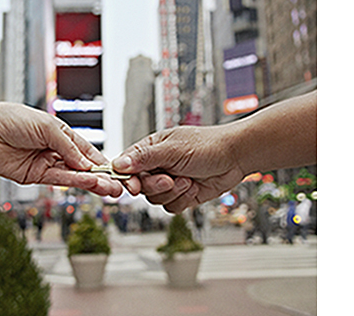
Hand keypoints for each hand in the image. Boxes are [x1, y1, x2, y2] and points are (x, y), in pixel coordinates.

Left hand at [0, 103, 122, 196]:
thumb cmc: (11, 120)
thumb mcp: (47, 126)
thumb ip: (68, 146)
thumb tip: (87, 164)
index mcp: (63, 136)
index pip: (89, 151)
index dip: (104, 162)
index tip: (120, 171)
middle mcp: (57, 152)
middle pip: (85, 167)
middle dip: (104, 177)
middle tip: (121, 186)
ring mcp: (46, 165)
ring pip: (75, 176)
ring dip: (93, 183)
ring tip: (111, 189)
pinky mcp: (34, 177)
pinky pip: (59, 179)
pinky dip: (75, 181)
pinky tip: (90, 182)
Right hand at [113, 126, 245, 212]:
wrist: (236, 157)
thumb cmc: (208, 145)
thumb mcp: (173, 149)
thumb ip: (145, 158)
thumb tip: (117, 164)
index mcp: (150, 150)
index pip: (125, 168)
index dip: (127, 180)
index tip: (134, 186)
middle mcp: (157, 167)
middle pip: (140, 188)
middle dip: (156, 186)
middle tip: (171, 179)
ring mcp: (170, 182)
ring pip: (155, 200)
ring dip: (173, 193)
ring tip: (188, 180)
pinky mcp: (182, 195)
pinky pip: (171, 207)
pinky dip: (183, 199)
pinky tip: (194, 186)